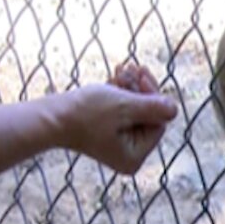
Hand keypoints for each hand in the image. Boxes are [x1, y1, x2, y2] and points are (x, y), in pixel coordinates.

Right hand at [58, 63, 177, 173]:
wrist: (48, 117)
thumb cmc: (84, 114)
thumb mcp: (123, 107)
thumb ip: (153, 107)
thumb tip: (175, 109)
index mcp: (135, 156)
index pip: (158, 123)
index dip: (153, 97)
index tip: (141, 75)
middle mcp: (127, 155)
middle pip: (147, 117)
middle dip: (140, 90)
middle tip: (134, 67)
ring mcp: (116, 145)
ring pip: (133, 111)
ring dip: (129, 88)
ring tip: (121, 69)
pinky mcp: (105, 134)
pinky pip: (120, 112)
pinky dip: (118, 94)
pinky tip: (114, 76)